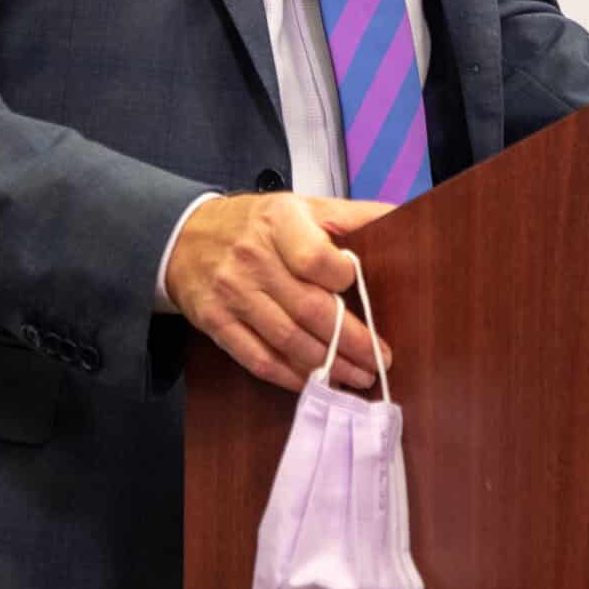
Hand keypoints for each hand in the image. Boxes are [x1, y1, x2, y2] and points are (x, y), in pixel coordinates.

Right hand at [166, 192, 392, 392]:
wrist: (184, 237)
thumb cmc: (259, 224)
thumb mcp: (303, 206)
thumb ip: (352, 216)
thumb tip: (404, 223)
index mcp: (279, 221)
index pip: (316, 259)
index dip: (345, 279)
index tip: (364, 292)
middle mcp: (253, 258)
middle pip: (309, 309)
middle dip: (352, 341)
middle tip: (381, 359)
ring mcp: (232, 294)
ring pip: (288, 340)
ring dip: (329, 365)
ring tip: (360, 376)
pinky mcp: (216, 323)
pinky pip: (259, 359)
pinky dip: (291, 377)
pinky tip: (316, 382)